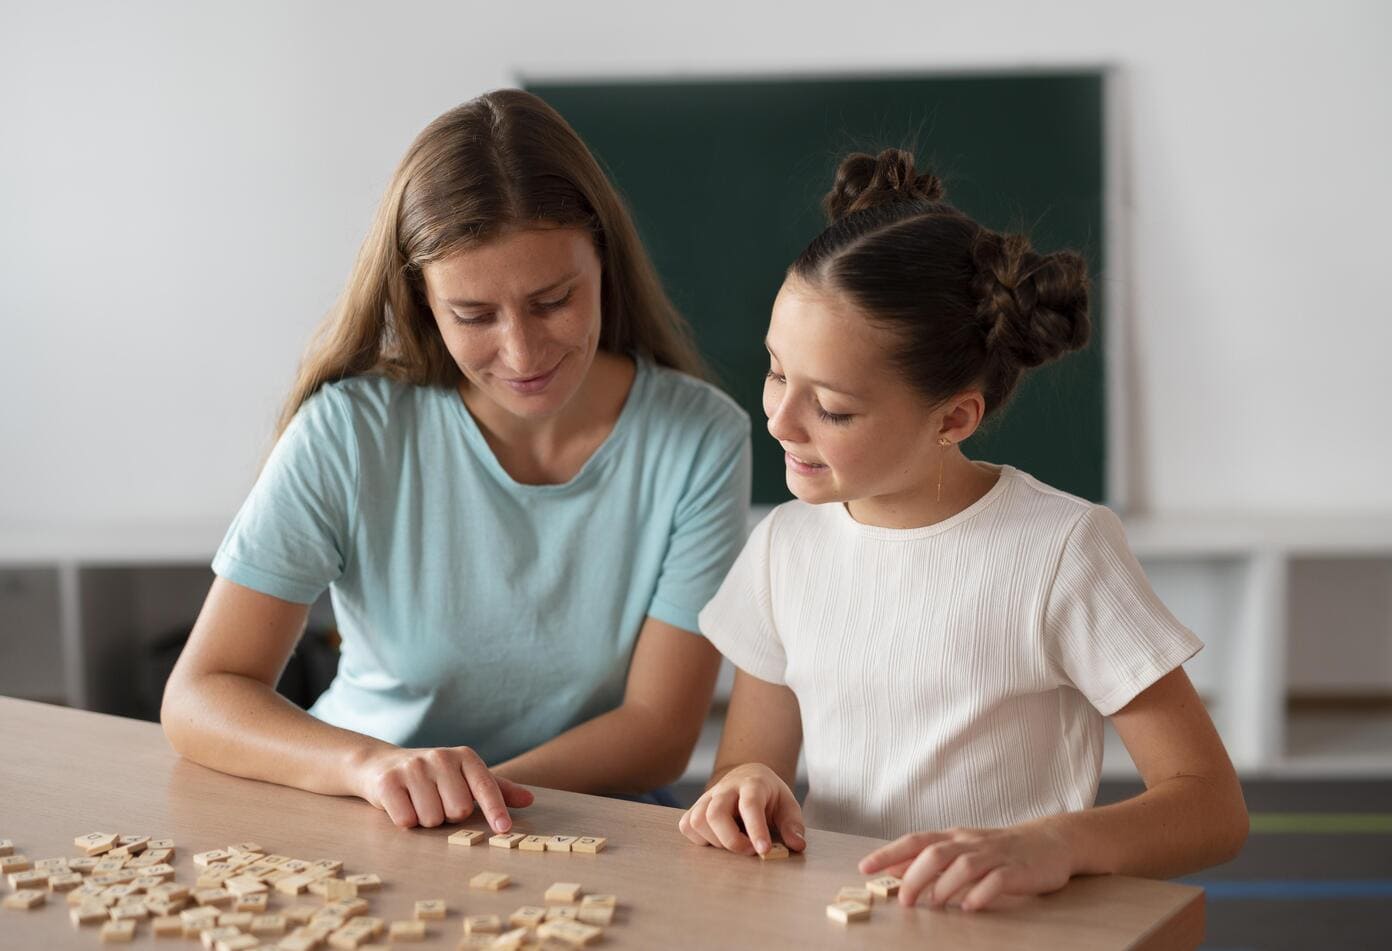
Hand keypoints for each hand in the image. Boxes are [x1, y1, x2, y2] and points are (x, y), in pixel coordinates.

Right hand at [349, 745, 533, 830]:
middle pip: (458, 810)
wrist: (381, 764)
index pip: (485, 786)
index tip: (504, 830)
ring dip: (427, 820)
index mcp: (464, 756)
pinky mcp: (389, 782)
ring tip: (419, 803)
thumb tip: (529, 799)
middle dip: (448, 816)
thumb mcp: (464, 777)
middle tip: (437, 802)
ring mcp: (413, 767)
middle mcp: (440, 757)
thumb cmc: (432, 777)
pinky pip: (407, 820)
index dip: (495, 810)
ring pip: (432, 819)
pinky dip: (406, 821)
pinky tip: (402, 805)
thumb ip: (496, 789)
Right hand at [677, 763, 804, 855]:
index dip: (756, 829)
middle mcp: (726, 788)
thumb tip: (796, 845)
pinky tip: (718, 840)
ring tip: (735, 843)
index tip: (764, 850)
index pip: (750, 805)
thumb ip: (793, 824)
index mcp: (752, 784)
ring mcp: (707, 797)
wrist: (748, 776)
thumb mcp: (787, 805)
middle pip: (715, 813)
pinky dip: (700, 839)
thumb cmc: (769, 795)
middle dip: (731, 840)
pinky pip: (687, 826)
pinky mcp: (695, 808)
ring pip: (698, 820)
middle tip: (750, 850)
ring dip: (716, 841)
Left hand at [858, 821, 1072, 910]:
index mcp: (954, 836)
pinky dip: (980, 893)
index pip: (914, 840)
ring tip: (934, 905)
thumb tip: (893, 869)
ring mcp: (995, 855)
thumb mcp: (961, 849)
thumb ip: (929, 859)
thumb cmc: (998, 849)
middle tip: (904, 901)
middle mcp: (970, 842)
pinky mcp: (1017, 870)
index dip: (888, 853)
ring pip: (963, 865)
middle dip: (915, 876)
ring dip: (944, 886)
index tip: (864, 868)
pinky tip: (969, 907)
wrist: (1050, 841)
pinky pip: (996, 880)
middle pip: (936, 853)